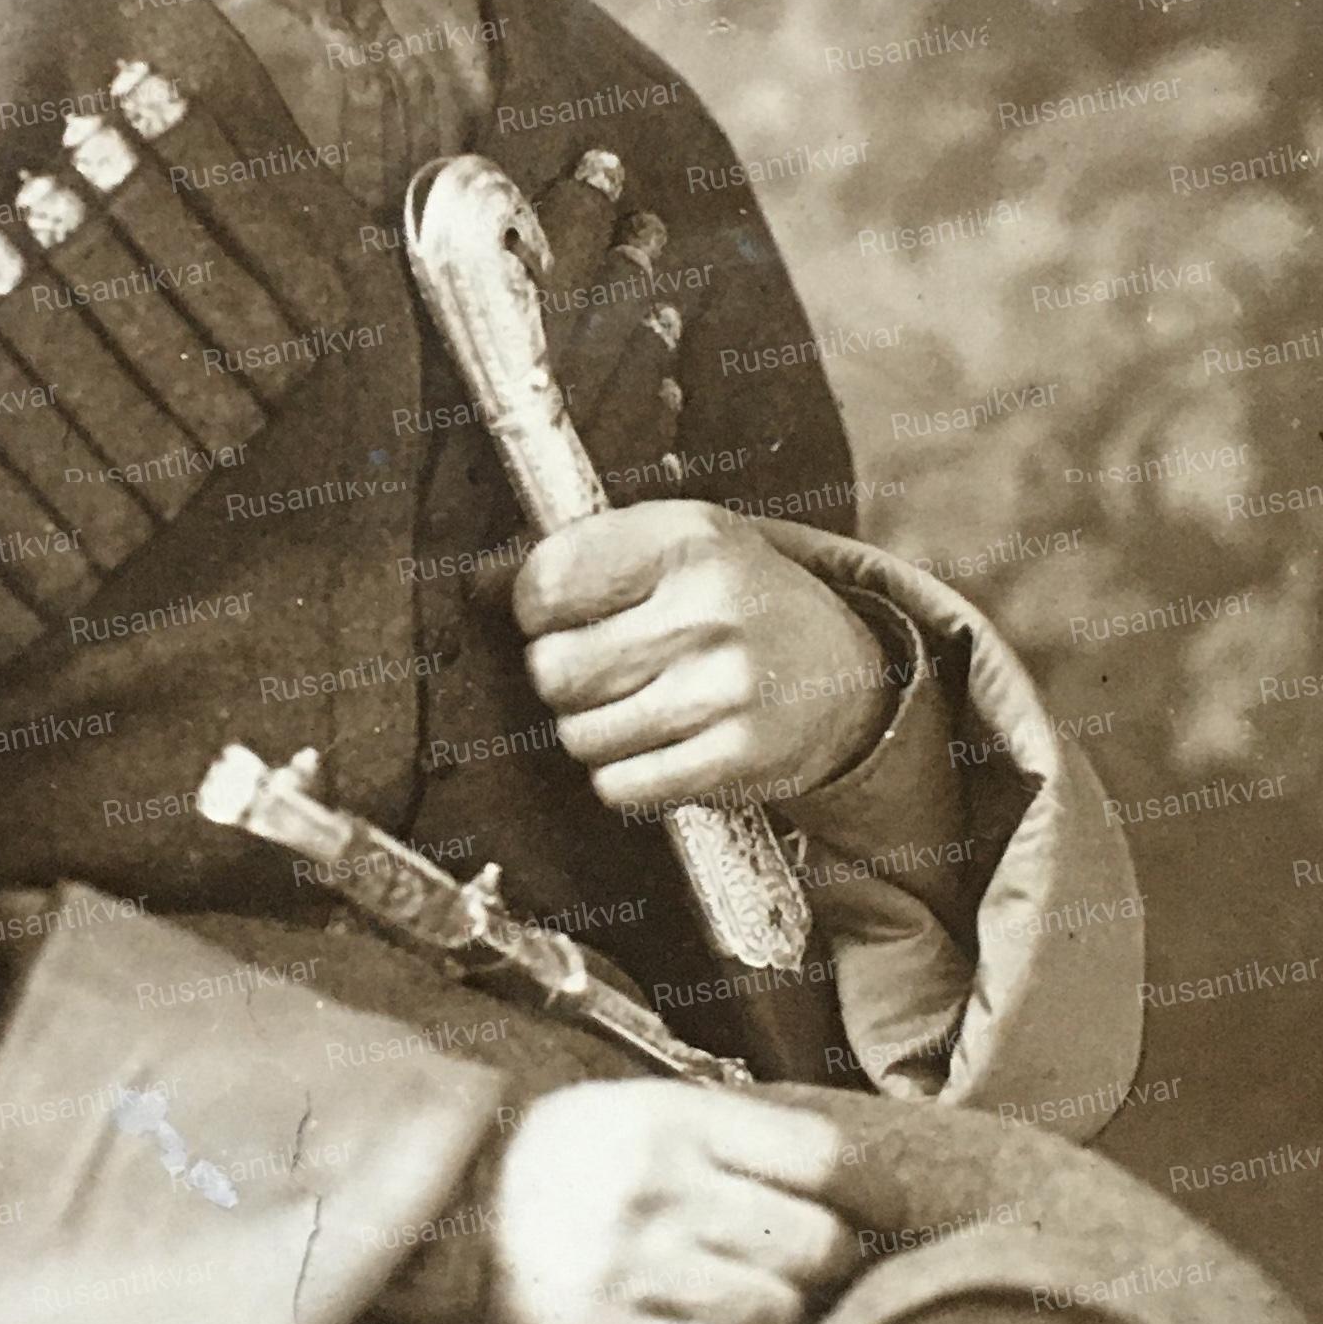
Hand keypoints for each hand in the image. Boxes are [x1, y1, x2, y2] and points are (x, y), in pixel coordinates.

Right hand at [472, 1078, 862, 1323]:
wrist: (438, 1215)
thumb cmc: (558, 1161)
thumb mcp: (638, 1110)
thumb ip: (731, 1134)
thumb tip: (843, 1175)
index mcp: (676, 1122)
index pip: (824, 1157)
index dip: (868, 1192)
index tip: (873, 1212)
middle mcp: (663, 1192)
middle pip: (816, 1244)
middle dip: (823, 1262)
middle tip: (800, 1267)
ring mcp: (635, 1271)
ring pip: (776, 1312)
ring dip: (775, 1316)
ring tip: (742, 1305)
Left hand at [511, 500, 890, 814]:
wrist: (849, 675)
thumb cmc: (743, 602)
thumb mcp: (680, 544)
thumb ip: (584, 554)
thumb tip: (473, 582)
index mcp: (687, 538)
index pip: (546, 582)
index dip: (536, 607)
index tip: (560, 613)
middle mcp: (706, 609)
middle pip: (554, 669)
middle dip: (562, 675)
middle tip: (603, 666)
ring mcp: (723, 688)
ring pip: (579, 734)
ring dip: (593, 728)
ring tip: (638, 703)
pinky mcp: (736, 757)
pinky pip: (620, 785)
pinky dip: (624, 774)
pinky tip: (658, 744)